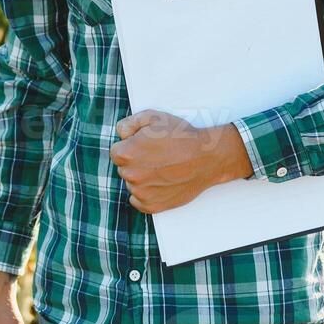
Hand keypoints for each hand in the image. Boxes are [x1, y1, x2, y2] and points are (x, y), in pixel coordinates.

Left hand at [109, 110, 250, 212]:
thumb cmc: (182, 136)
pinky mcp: (152, 206)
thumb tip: (120, 134)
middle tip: (157, 156)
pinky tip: (161, 182)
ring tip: (163, 168)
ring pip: (133, 184)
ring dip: (142, 178)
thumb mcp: (153, 117)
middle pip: (124, 168)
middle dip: (136, 162)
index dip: (130, 146)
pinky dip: (146, 194)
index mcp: (126, 153)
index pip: (116, 152)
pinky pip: (138, 201)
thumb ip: (128, 123)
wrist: (207, 157)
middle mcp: (131, 175)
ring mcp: (141, 192)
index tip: (144, 146)